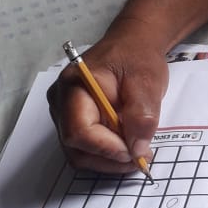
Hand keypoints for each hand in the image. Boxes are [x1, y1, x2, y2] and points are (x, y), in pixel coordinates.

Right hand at [47, 18, 168, 172]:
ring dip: (110, 161)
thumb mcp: (147, 81)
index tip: (135, 151)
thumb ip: (142, 115)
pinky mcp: (73, 123)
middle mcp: (61, 103)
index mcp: (74, 86)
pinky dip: (107, 155)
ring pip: (79, 154)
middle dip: (110, 159)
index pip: (79, 131)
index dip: (107, 148)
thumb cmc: (136, 57)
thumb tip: (136, 149)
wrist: (131, 46)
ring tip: (137, 151)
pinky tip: (127, 146)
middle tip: (142, 156)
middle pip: (76, 148)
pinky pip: (85, 150)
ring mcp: (64, 115)